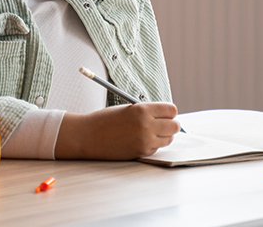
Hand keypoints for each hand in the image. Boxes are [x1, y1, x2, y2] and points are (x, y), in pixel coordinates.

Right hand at [55, 102, 180, 159]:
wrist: (88, 136)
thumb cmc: (106, 120)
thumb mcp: (128, 109)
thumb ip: (148, 112)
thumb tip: (167, 118)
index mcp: (142, 110)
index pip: (172, 110)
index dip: (169, 112)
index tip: (164, 114)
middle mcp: (146, 126)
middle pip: (175, 126)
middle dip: (170, 125)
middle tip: (161, 124)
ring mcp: (145, 141)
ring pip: (168, 139)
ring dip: (162, 136)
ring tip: (148, 132)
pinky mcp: (141, 153)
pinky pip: (156, 148)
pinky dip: (152, 144)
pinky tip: (138, 140)